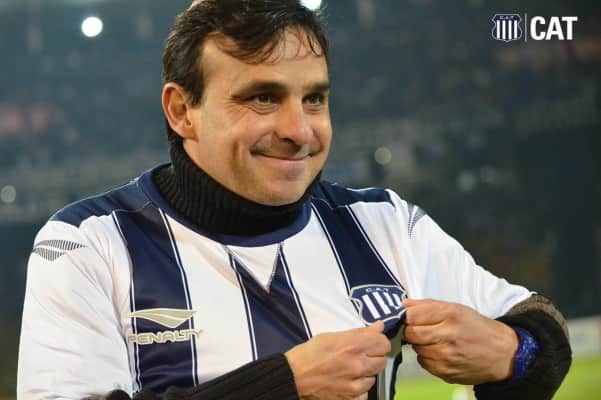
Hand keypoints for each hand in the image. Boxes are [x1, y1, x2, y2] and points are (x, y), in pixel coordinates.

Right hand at [285, 321, 390, 399]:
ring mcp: (355, 384)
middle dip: (373, 358)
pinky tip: (346, 382)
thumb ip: (360, 332)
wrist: (295, 376)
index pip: (384, 343)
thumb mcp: (333, 336)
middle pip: (382, 361)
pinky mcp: (351, 399)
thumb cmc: (310, 353)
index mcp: (354, 345)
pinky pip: (365, 393)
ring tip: (349, 370)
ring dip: (365, 374)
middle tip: (359, 357)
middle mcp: (358, 365)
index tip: (372, 344)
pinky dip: (358, 389)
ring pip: (374, 378)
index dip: (378, 342)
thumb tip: (379, 327)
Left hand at [402, 298, 518, 384]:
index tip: (411, 318)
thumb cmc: (478, 328)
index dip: (408, 317)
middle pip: (410, 334)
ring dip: (420, 345)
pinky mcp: (446, 372)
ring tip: (435, 341)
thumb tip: (404, 305)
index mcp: (450, 315)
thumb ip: (427, 305)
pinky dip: (427, 358)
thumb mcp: (456, 308)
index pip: (412, 316)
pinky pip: (424, 363)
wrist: (503, 353)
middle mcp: (448, 336)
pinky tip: (440, 352)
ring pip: (416, 350)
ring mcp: (447, 357)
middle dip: (411, 331)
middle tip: (421, 330)